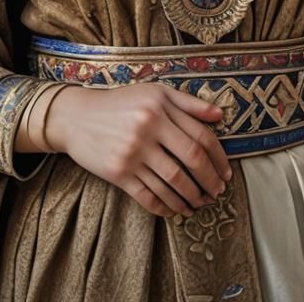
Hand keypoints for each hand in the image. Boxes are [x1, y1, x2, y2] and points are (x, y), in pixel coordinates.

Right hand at [44, 83, 232, 218]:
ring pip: (172, 183)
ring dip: (191, 198)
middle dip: (209, 181)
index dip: (219, 158)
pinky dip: (166, 207)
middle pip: (191, 161)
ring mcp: (132, 153)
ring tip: (199, 203)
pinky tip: (175, 210)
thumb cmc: (120, 103)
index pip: (200, 136)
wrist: (77, 117)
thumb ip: (188, 102)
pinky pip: (149, 196)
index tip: (226, 173)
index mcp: (159, 108)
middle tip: (217, 192)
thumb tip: (219, 115)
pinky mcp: (118, 173)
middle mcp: (147, 129)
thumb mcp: (154, 92)